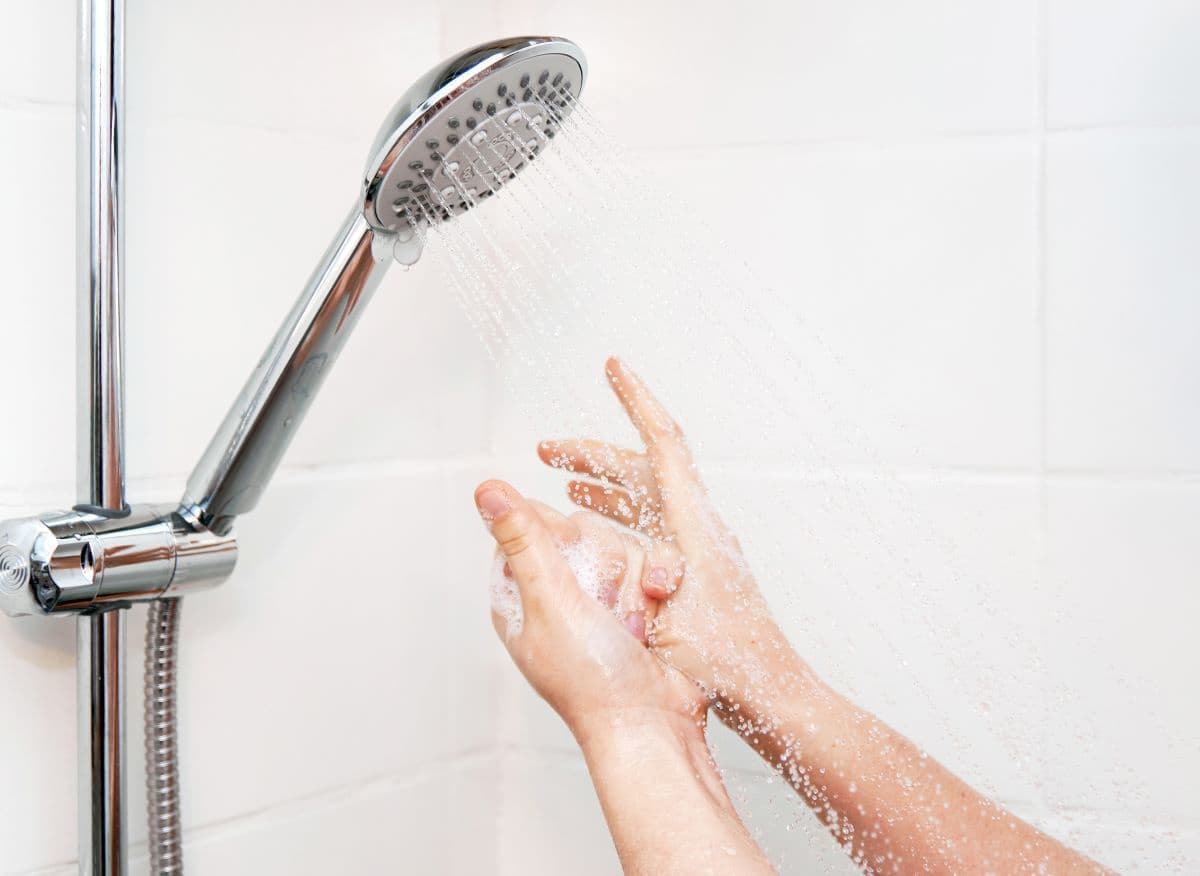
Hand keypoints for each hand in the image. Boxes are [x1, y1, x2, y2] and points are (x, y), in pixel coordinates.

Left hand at [475, 479, 701, 741]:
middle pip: (585, 529)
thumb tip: (487, 490)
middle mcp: (559, 594)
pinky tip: (654, 621)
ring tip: (630, 628)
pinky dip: (659, 589)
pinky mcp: (642, 602)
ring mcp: (603, 599)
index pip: (532, 524)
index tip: (570, 565)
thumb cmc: (593, 681)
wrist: (655, 723)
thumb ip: (524, 541)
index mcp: (521, 595)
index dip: (558, 535)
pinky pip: (655, 562)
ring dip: (635, 585)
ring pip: (625, 543)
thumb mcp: (551, 602)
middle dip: (606, 567)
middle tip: (603, 608)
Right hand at [538, 358, 808, 726]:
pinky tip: (593, 530)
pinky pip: (649, 529)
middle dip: (592, 451)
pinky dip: (617, 517)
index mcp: (695, 525)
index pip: (663, 444)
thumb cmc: (728, 665)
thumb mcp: (665, 613)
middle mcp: (698, 528)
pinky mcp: (693, 574)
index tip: (612, 366)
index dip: (636, 400)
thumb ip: (624, 568)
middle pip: (642, 469)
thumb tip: (574, 529)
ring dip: (602, 484)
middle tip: (544, 449)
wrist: (772, 698)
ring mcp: (697, 550)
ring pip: (644, 499)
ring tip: (560, 479)